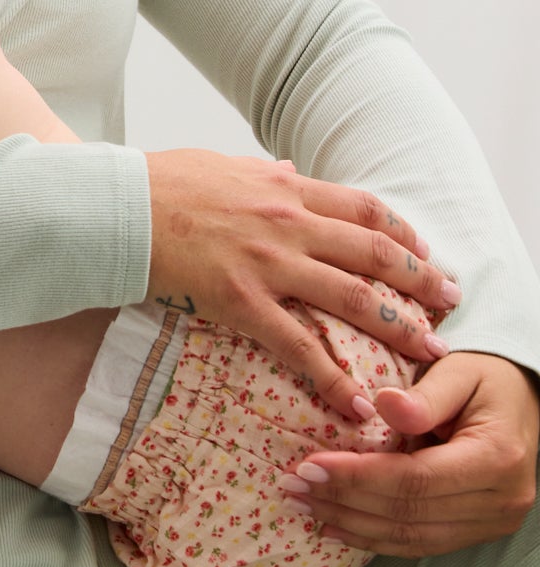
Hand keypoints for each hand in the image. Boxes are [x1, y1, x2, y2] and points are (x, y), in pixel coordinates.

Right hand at [145, 150, 457, 418]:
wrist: (115, 207)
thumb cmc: (160, 183)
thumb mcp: (222, 164)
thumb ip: (263, 174)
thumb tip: (288, 171)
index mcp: (283, 187)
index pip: (362, 207)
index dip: (401, 232)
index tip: (423, 252)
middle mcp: (287, 221)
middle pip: (374, 252)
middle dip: (420, 280)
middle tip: (451, 302)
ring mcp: (267, 262)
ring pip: (352, 296)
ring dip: (399, 326)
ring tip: (429, 352)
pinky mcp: (240, 301)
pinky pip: (297, 345)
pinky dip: (332, 376)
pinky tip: (356, 401)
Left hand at [282, 353, 539, 557]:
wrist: (521, 399)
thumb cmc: (487, 379)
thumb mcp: (460, 370)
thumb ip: (424, 394)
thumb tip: (382, 403)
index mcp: (496, 458)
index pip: (415, 479)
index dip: (358, 477)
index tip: (309, 466)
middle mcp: (500, 500)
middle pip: (409, 513)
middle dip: (344, 502)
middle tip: (293, 487)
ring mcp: (492, 522)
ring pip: (411, 538)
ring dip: (351, 525)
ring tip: (303, 506)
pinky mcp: (477, 531)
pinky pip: (420, 543)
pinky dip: (374, 538)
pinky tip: (335, 527)